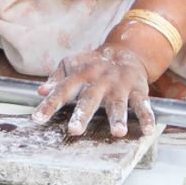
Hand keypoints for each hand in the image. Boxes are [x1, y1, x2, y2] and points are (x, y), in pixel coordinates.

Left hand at [32, 44, 155, 138]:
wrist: (125, 51)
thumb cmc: (93, 64)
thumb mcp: (72, 65)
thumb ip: (57, 79)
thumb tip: (40, 91)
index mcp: (80, 76)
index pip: (62, 91)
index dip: (49, 105)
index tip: (37, 119)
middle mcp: (99, 82)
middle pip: (90, 99)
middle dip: (83, 114)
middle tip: (75, 130)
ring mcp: (120, 86)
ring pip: (118, 104)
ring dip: (118, 118)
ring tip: (118, 133)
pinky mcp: (138, 90)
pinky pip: (143, 105)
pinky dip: (147, 118)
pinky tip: (148, 132)